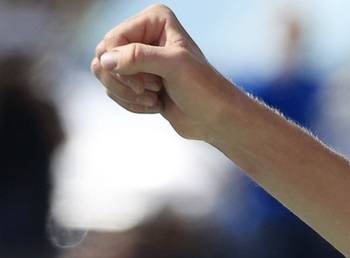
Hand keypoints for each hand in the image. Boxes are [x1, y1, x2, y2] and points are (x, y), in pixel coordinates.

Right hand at [92, 5, 235, 143]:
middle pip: (103, 55)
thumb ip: (139, 57)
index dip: (122, 65)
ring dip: (127, 93)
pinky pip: (113, 89)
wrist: (218, 119)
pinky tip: (155, 105)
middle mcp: (144, 33)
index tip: (148, 83)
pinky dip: (130, 102)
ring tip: (154, 98)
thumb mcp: (174, 66)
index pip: (113, 40)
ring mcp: (138, 56)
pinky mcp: (136, 78)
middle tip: (152, 90)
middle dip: (124, 80)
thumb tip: (103, 60)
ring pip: (104, 73)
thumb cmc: (205, 89)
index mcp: (154, 19)